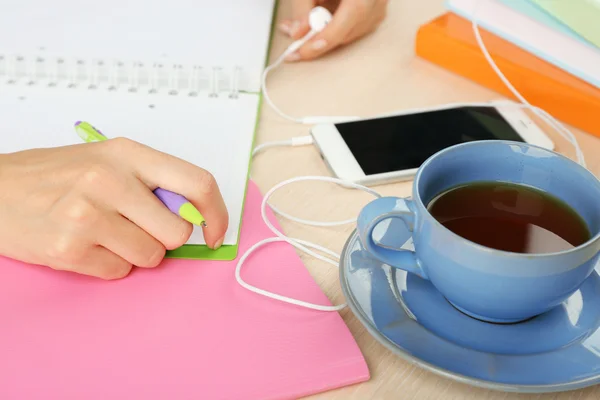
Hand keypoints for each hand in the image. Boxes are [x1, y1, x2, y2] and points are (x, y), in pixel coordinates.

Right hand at [0, 138, 227, 279]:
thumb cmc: (53, 176)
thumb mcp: (107, 160)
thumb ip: (151, 182)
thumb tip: (194, 214)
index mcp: (127, 153)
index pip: (197, 183)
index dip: (217, 213)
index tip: (215, 232)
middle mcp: (110, 180)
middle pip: (177, 232)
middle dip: (164, 239)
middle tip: (136, 228)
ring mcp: (87, 215)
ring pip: (151, 257)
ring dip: (134, 253)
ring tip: (104, 234)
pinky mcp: (69, 249)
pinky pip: (119, 271)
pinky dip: (108, 264)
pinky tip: (85, 245)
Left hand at [279, 0, 387, 60]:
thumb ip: (302, 6)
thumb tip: (297, 31)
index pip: (344, 23)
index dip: (320, 41)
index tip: (299, 52)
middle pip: (346, 31)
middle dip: (316, 37)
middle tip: (291, 34)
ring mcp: (380, 5)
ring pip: (349, 32)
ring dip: (323, 31)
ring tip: (300, 20)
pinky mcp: (375, 7)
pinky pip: (354, 24)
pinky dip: (334, 23)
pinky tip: (319, 13)